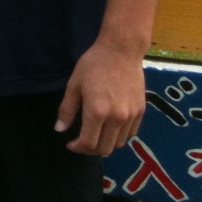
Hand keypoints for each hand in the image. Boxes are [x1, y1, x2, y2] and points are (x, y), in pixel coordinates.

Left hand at [55, 40, 145, 154]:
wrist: (121, 51)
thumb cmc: (93, 65)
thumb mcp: (74, 85)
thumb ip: (67, 109)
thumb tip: (60, 129)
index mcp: (97, 111)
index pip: (89, 143)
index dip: (78, 148)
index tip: (70, 144)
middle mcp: (116, 118)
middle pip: (105, 148)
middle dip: (90, 150)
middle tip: (81, 142)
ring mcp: (131, 116)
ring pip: (119, 143)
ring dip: (105, 144)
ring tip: (95, 135)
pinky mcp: (141, 111)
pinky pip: (130, 133)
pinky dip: (118, 136)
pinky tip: (109, 127)